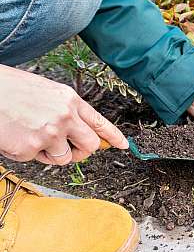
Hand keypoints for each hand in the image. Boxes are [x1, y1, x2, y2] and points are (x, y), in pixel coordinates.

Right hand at [0, 65, 127, 165]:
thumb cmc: (11, 90)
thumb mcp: (47, 93)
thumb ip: (66, 110)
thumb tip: (81, 131)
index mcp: (70, 100)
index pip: (100, 122)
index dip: (113, 136)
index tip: (124, 146)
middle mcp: (65, 117)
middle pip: (90, 146)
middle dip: (82, 151)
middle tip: (68, 149)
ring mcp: (49, 134)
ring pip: (65, 158)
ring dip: (52, 154)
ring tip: (32, 136)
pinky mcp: (30, 149)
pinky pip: (37, 160)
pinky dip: (26, 153)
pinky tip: (16, 136)